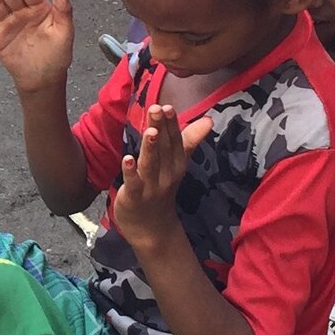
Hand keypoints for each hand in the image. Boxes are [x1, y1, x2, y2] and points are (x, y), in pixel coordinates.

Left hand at [113, 103, 213, 245]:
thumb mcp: (177, 164)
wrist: (152, 228)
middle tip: (158, 108)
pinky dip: (130, 171)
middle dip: (161, 128)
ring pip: (151, 164)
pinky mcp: (135, 197)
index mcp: (176, 164)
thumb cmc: (161, 189)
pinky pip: (133, 183)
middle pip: (164, 148)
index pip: (176, 141)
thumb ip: (188, 140)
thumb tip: (208, 120)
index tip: (169, 106)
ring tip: (150, 130)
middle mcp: (166, 174)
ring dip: (150, 147)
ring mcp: (151, 186)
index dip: (172, 124)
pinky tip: (126, 158)